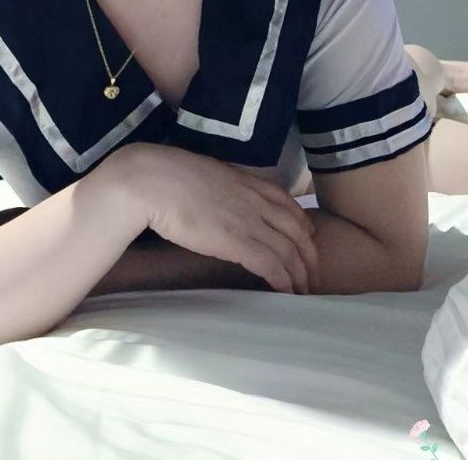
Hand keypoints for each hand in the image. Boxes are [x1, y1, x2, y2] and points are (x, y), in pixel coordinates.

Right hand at [126, 142, 319, 293]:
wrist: (155, 180)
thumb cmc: (172, 175)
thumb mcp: (212, 175)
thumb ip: (228, 189)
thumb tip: (225, 201)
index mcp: (251, 182)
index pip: (291, 207)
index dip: (304, 228)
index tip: (308, 243)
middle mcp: (257, 201)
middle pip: (298, 232)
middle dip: (310, 257)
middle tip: (312, 277)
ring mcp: (249, 221)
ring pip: (289, 251)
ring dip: (300, 275)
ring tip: (303, 293)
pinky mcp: (236, 241)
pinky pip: (271, 264)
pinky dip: (283, 280)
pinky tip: (285, 292)